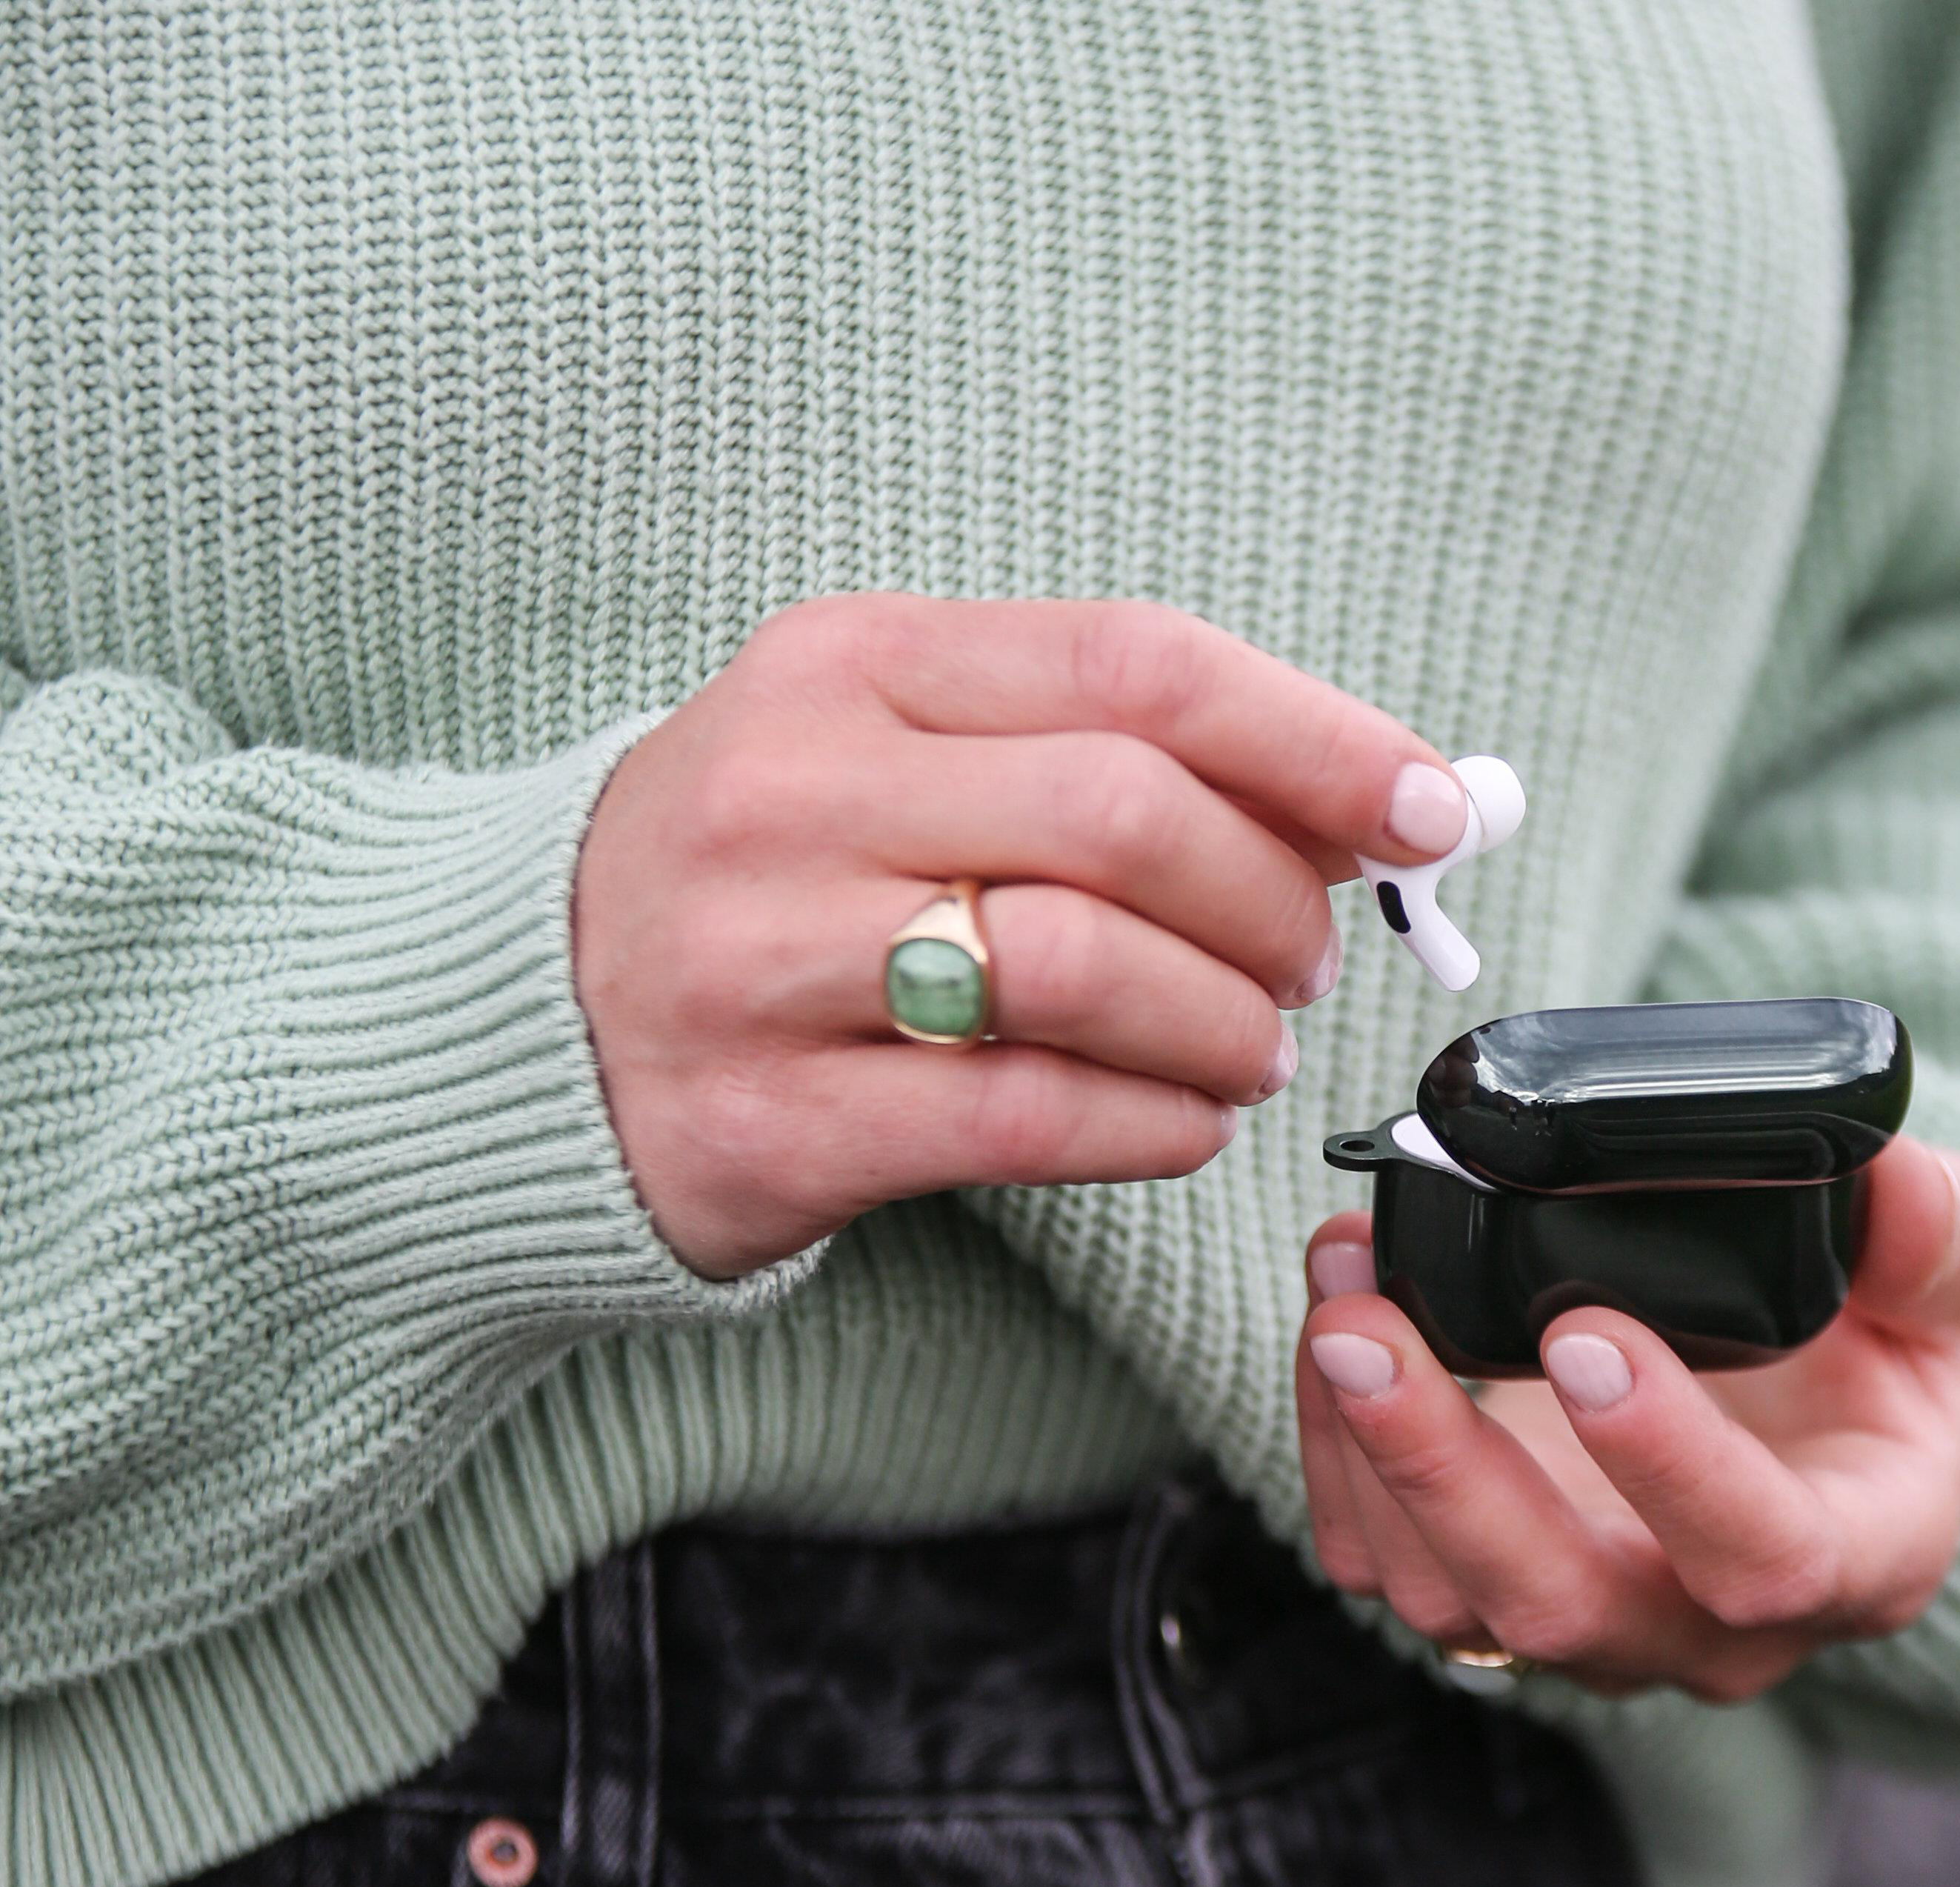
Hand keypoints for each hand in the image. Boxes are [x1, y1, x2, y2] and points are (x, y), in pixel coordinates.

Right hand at [576, 596, 1467, 1275]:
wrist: (511, 1026)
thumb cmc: (765, 879)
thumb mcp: (891, 752)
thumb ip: (1095, 753)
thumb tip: (1359, 804)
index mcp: (848, 666)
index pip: (1135, 664)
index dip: (1315, 738)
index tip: (1427, 805)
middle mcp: (795, 793)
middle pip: (1130, 818)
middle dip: (1272, 901)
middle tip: (1305, 959)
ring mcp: (763, 960)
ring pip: (1090, 972)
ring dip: (1226, 1025)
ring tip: (1245, 1048)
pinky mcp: (766, 1121)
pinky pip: (1032, 1118)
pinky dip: (1157, 1127)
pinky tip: (1181, 1124)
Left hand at [1295, 1138, 1959, 1701]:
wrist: (1809, 1398)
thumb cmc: (1884, 1347)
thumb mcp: (1952, 1288)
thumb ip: (1944, 1239)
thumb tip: (1893, 1186)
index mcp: (1853, 1561)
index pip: (1762, 1559)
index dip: (1669, 1464)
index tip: (1585, 1335)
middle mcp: (1707, 1626)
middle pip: (1562, 1602)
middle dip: (1449, 1472)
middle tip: (1376, 1329)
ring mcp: (1586, 1619)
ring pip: (1447, 1597)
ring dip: (1368, 1447)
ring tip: (1343, 1285)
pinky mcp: (1487, 1586)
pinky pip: (1383, 1561)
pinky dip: (1332, 1452)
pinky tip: (1332, 1315)